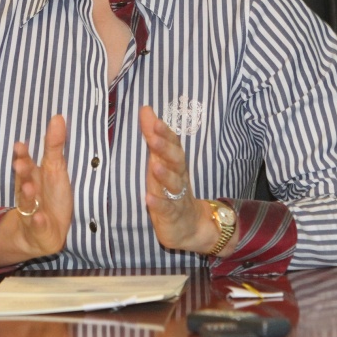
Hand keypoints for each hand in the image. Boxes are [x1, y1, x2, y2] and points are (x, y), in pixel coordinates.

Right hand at [0, 115, 72, 266]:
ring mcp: (32, 211)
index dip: (22, 156)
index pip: (25, 163)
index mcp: (32, 177)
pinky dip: (38, 222)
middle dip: (22, 173)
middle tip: (20, 164)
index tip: (19, 145)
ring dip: (27, 195)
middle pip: (24, 181)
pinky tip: (39, 217)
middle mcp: (29, 192)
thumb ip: (55, 145)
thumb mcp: (55, 169)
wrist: (43, 233)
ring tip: (29, 187)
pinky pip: (37, 226)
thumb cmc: (50, 196)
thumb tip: (58, 117)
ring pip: (27, 202)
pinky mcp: (38, 230)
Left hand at [141, 106, 215, 252]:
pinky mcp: (171, 216)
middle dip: (165, 148)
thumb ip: (154, 136)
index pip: (173, 145)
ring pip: (172, 185)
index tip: (153, 120)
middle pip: (175, 161)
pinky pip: (166, 209)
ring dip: (164, 174)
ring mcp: (176, 198)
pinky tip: (148, 198)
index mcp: (174, 165)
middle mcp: (177, 178)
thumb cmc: (172, 190)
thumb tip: (145, 109)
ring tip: (154, 165)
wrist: (191, 227)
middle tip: (154, 135)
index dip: (165, 133)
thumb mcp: (162, 161)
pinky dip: (158, 203)